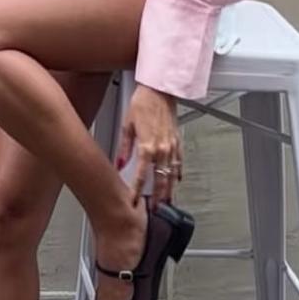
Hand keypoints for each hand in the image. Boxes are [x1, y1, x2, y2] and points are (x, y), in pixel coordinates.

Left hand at [116, 84, 181, 205]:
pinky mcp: (178, 141)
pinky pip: (179, 162)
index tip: (133, 201)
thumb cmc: (143, 103)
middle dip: (157, 196)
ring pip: (171, 174)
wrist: (160, 90)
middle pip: (160, 180)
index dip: (137, 191)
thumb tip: (119, 163)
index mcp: (147, 146)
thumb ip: (124, 147)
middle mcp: (162, 149)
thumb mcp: (127, 125)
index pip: (141, 176)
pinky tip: (176, 180)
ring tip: (166, 201)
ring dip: (169, 189)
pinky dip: (177, 173)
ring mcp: (172, 146)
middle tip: (154, 209)